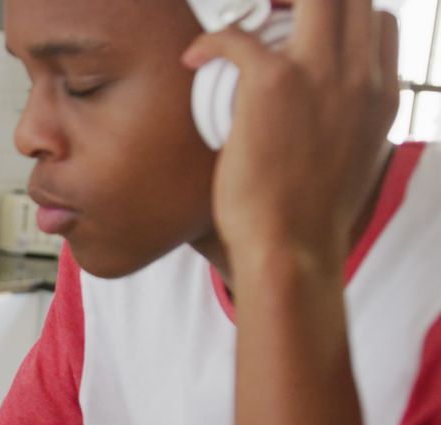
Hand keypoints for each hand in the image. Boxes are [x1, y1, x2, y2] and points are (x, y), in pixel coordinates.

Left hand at [183, 1, 398, 265]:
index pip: (377, 21)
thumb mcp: (353, 159)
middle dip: (310, 1)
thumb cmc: (309, 216)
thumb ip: (347, 124)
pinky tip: (196, 58)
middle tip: (268, 18)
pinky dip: (211, 40)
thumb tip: (321, 119)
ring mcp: (319, 75)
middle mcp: (359, 77)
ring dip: (271, 4)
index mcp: (381, 96)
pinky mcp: (272, 83)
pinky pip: (237, 34)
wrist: (290, 247)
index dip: (341, 16)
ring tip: (240, 26)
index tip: (304, 29)